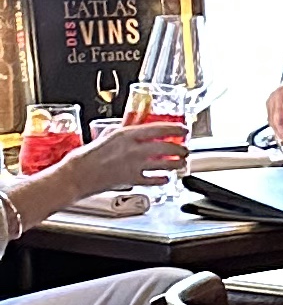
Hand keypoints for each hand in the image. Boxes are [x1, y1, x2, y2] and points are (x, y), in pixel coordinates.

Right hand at [67, 115, 182, 197]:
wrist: (76, 176)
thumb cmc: (86, 156)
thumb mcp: (106, 135)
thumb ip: (122, 130)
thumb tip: (132, 124)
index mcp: (126, 135)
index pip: (158, 128)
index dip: (175, 128)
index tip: (184, 129)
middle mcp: (133, 149)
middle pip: (166, 147)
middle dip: (180, 149)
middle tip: (185, 150)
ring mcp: (134, 165)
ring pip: (164, 164)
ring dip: (176, 164)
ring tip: (181, 164)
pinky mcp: (131, 180)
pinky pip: (153, 179)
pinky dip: (162, 179)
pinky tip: (166, 178)